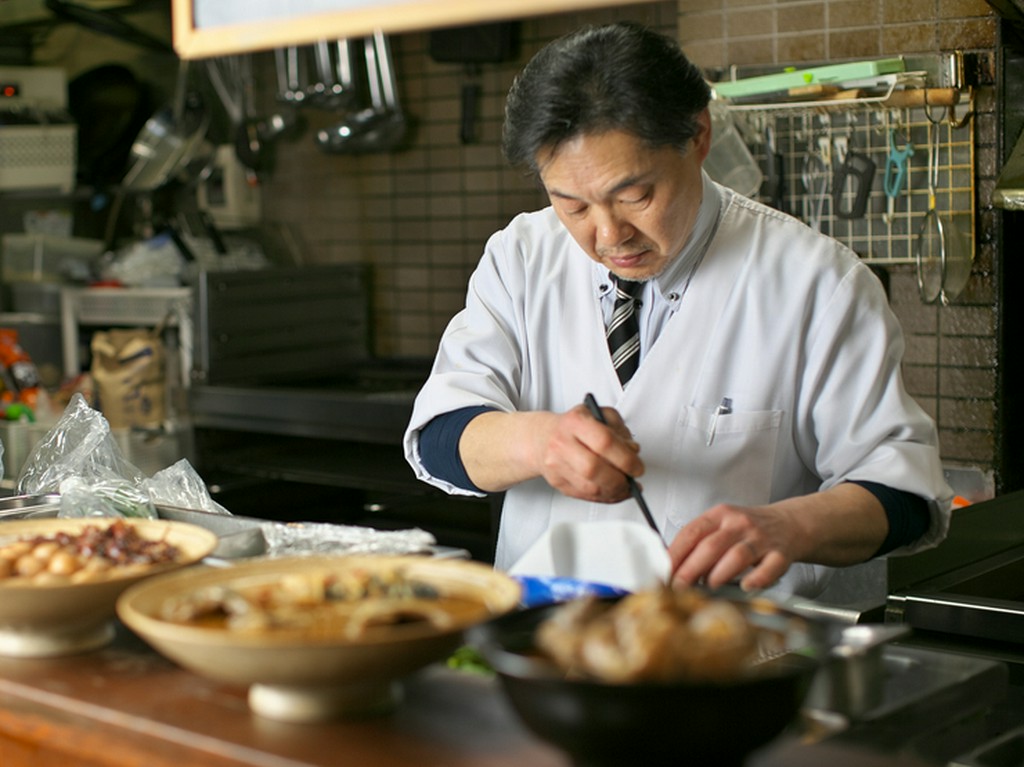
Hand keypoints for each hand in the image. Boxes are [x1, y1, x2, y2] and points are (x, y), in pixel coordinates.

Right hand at [534, 404, 644, 502]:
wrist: (543, 437)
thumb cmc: (575, 426)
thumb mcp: (600, 414)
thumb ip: (620, 430)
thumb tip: (633, 451)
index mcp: (575, 422)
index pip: (604, 442)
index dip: (626, 458)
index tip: (638, 467)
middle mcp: (562, 443)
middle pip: (594, 469)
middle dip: (619, 479)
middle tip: (632, 480)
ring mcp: (556, 465)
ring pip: (590, 488)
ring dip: (614, 492)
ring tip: (626, 487)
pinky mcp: (557, 483)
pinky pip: (585, 497)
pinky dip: (605, 497)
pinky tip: (614, 492)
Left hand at [667, 503, 795, 591]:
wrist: (790, 523)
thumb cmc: (749, 529)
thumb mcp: (722, 525)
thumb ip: (699, 542)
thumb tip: (671, 567)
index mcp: (720, 515)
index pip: (691, 532)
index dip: (674, 554)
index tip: (662, 572)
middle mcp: (739, 524)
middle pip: (710, 546)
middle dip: (690, 569)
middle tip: (678, 587)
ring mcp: (761, 539)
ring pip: (737, 556)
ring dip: (718, 575)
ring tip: (708, 587)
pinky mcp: (781, 554)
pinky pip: (769, 567)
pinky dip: (757, 579)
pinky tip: (746, 586)